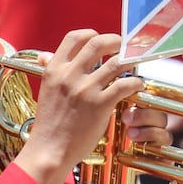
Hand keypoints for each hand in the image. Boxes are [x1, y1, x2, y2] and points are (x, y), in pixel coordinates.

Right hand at [13, 29, 144, 183]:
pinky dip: (135, 82)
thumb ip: (49, 70)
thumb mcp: (45, 90)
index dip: (91, 33)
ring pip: (115, 62)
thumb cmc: (49, 124)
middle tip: (123, 46)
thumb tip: (45, 54)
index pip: (74, 37)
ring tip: (134, 64)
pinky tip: (137, 85)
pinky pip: (124, 84)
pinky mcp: (99, 105)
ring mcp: (85, 89)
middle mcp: (69, 75)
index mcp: (54, 70)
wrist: (48, 150)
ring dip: (129, 60)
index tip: (100, 38)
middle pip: (97, 43)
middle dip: (115, 41)